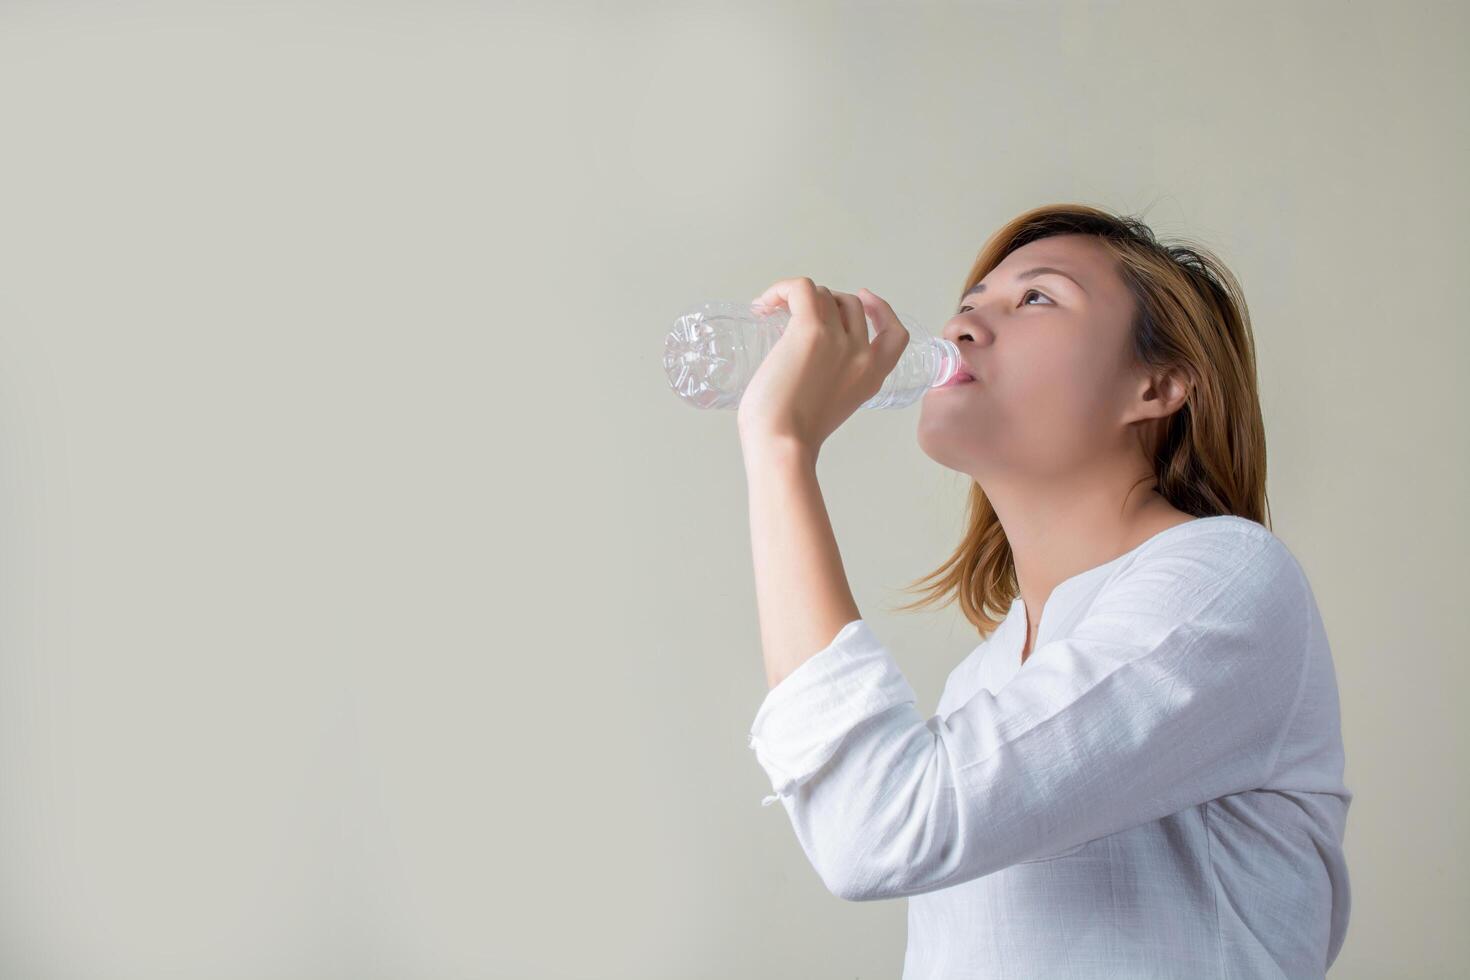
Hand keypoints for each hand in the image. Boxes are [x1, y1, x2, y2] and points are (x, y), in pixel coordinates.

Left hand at [735, 278, 909, 455]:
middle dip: (825, 303)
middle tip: (794, 315)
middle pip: (850, 304)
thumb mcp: (832, 407)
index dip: (881, 309)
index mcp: (872, 376)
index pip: (896, 333)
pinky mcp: (810, 331)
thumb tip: (804, 361)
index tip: (864, 298)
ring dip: (798, 298)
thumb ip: (833, 382)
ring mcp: (838, 340)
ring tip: (771, 312)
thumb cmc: (792, 436)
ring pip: (824, 294)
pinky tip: (763, 303)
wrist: (782, 444)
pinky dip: (782, 288)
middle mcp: (862, 354)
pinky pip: (801, 288)